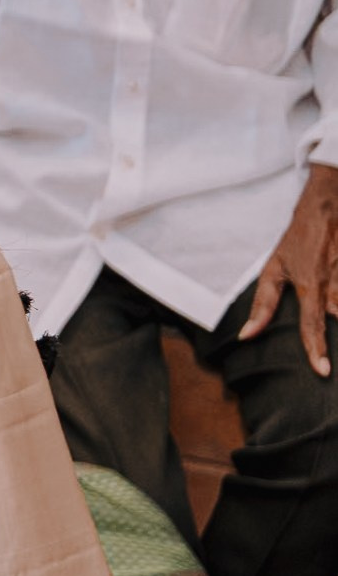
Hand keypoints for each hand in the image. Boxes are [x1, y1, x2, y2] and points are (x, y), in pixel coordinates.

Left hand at [241, 163, 337, 376]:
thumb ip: (263, 303)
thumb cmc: (299, 238)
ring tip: (336, 329)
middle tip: (333, 363)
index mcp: (310, 283)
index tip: (323, 371)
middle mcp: (334, 280)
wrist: (327, 203)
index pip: (313, 323)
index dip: (316, 348)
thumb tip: (247, 334)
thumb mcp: (274, 267)